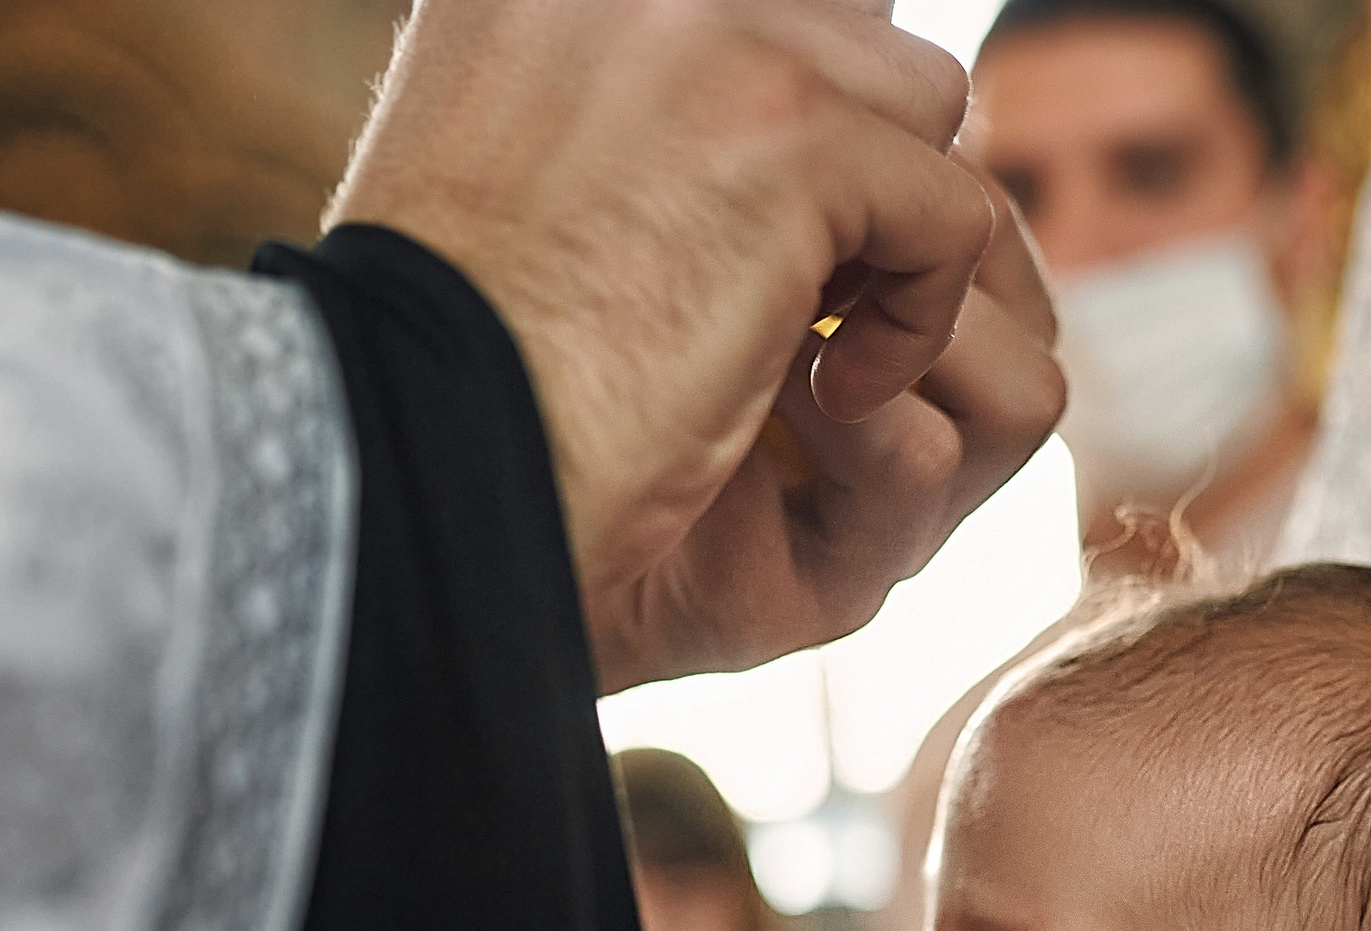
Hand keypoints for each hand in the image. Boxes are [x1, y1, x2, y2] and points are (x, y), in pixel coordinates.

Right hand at [329, 0, 1059, 685]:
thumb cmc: (457, 362)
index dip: (796, 116)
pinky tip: (833, 395)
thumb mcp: (520, 173)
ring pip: (922, 103)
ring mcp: (717, 37)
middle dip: (863, 166)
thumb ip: (632, 104)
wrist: (421, 447)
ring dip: (897, 231)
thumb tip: (768, 112)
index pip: (770, 9)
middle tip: (820, 300)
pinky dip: (917, 319)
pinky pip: (948, 210)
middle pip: (854, 30)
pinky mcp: (794, 140)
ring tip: (822, 343)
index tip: (765, 243)